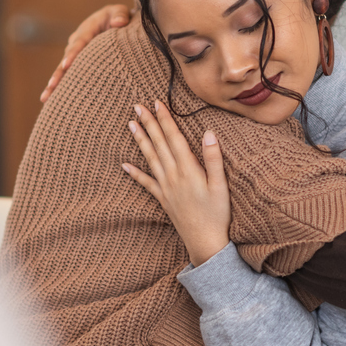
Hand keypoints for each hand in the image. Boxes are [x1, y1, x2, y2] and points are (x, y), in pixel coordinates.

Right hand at [40, 4, 131, 101]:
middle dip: (58, 73)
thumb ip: (120, 15)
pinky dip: (60, 87)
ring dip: (54, 84)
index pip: (79, 42)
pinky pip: (67, 75)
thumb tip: (119, 23)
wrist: (114, 22)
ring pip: (62, 70)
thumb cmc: (118, 18)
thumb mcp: (120, 12)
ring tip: (46, 98)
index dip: (72, 54)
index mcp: (87, 29)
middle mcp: (76, 42)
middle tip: (52, 86)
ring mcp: (74, 54)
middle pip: (66, 59)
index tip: (66, 65)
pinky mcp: (76, 63)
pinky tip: (50, 101)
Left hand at [122, 101, 231, 265]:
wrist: (205, 242)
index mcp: (188, 169)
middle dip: (148, 123)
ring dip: (140, 140)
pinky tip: (124, 165)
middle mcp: (173, 176)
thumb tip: (209, 132)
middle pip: (159, 144)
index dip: (165, 119)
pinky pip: (146, 183)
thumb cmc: (217, 214)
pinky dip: (134, 173)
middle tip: (137, 106)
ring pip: (150, 158)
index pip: (174, 138)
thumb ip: (214, 158)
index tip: (157, 103)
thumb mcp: (221, 185)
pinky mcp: (162, 199)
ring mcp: (165, 187)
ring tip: (131, 124)